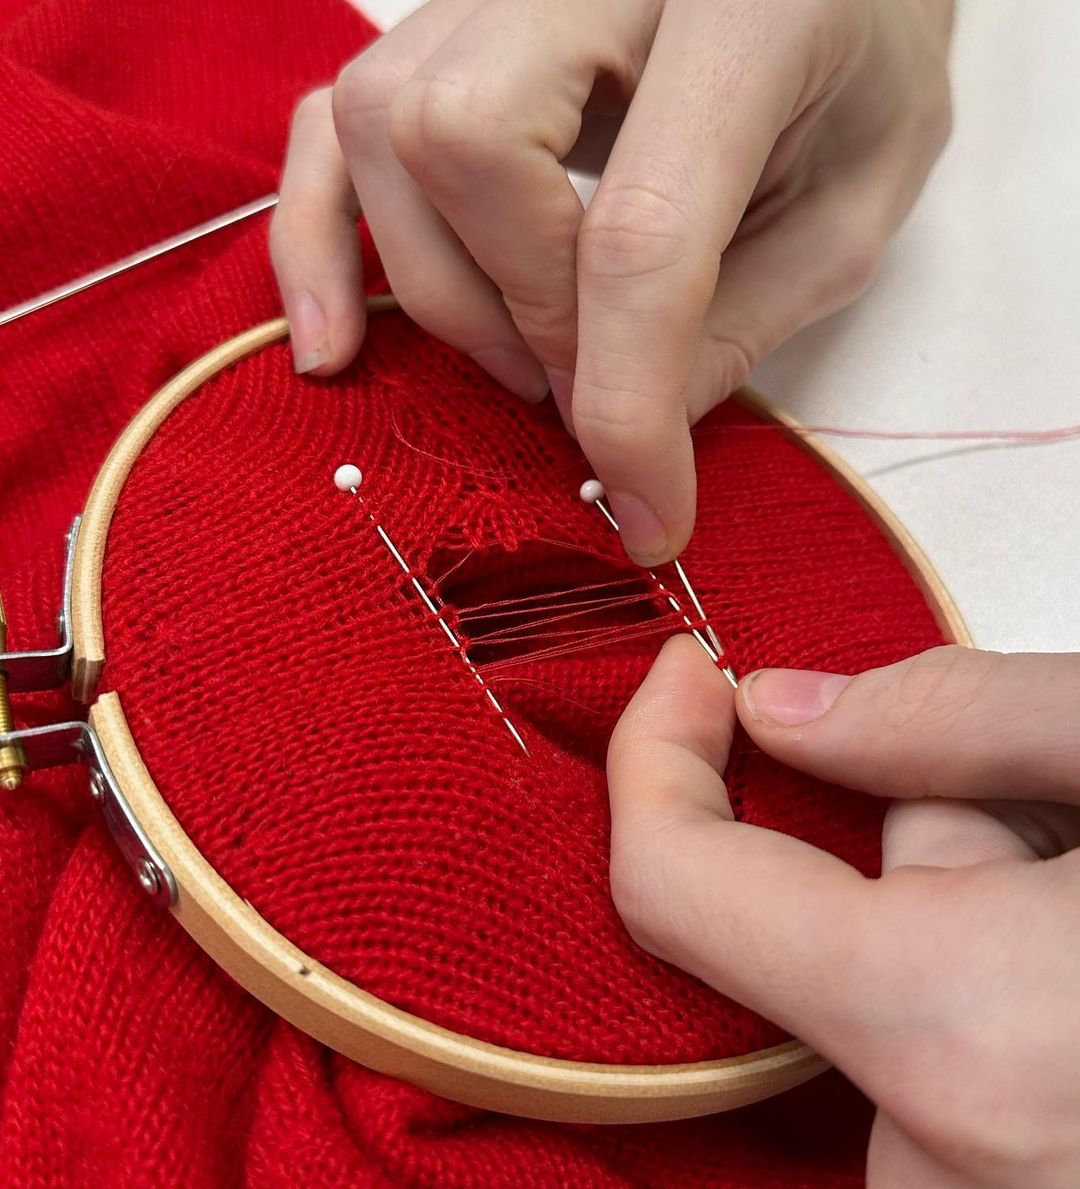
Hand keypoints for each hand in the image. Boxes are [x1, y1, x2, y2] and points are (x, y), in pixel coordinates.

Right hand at [270, 0, 953, 564]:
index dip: (627, 399)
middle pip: (468, 145)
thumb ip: (743, 318)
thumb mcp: (853, 208)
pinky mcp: (440, 14)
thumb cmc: (855, 73)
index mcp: (743, 6)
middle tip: (581, 393)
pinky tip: (336, 346)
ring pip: (385, 128)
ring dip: (442, 291)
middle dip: (522, 317)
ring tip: (522, 360)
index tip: (649, 511)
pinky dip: (317, 241)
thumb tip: (616, 429)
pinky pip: (329, 122)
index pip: (640, 228)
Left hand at [608, 638, 1079, 1188]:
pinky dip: (1008, 1060)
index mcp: (961, 1037)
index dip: (659, 762)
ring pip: (898, 1053)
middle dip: (913, 873)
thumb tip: (781, 712)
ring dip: (974, 968)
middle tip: (1067, 845)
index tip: (691, 685)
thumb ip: (952, 716)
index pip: (679, 892)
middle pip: (826, 966)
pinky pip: (957, 1137)